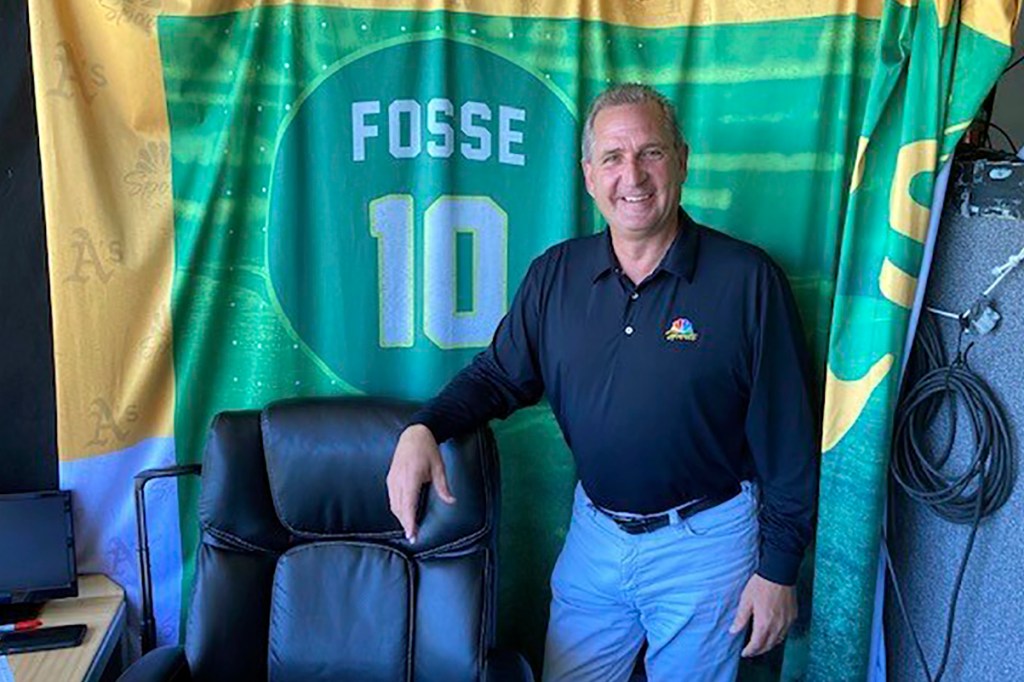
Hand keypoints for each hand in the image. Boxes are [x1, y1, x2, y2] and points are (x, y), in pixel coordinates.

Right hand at [386, 424, 455, 542]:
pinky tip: (404, 513)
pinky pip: (392, 497)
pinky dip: (398, 508)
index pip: (408, 504)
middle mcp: (399, 479)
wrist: (413, 434)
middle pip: (399, 508)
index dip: (409, 521)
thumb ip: (443, 487)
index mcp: (411, 477)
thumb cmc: (427, 449)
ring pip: (394, 504)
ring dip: (400, 516)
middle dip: (405, 523)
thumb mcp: (439, 467)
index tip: (411, 534)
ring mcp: (392, 479)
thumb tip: (452, 501)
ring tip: (409, 527)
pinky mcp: (390, 478)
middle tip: (413, 536)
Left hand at [728, 574, 796, 656]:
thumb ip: (741, 618)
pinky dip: (778, 636)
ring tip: (761, 645)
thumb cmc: (760, 585)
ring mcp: (787, 622)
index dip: (750, 651)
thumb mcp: (746, 600)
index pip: (757, 645)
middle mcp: (777, 626)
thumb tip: (733, 631)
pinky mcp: (793, 616)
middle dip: (759, 650)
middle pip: (768, 645)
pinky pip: (786, 632)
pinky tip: (773, 634)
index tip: (744, 653)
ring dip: (769, 645)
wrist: (779, 573)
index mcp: (764, 624)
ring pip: (778, 640)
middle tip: (751, 651)